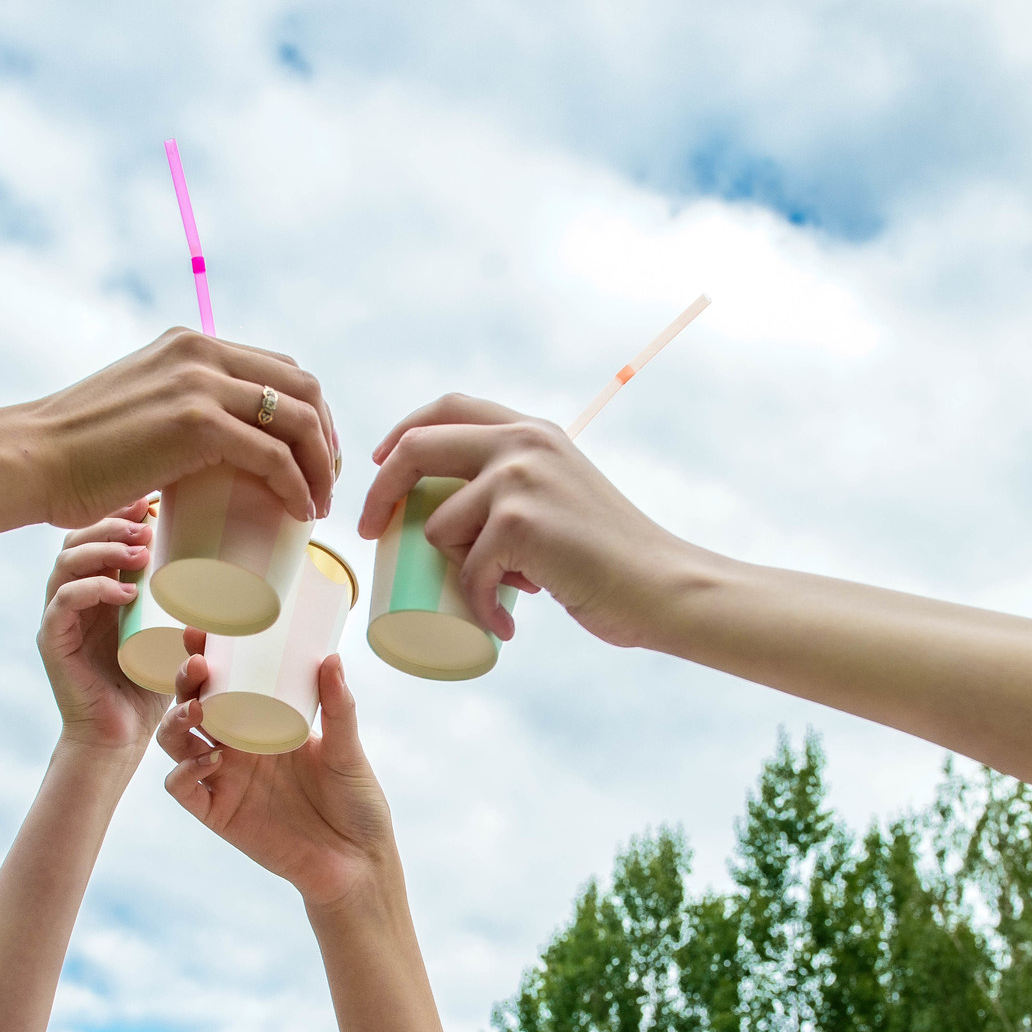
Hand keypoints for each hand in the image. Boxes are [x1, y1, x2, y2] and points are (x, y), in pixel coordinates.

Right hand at [27, 329, 340, 527]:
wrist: (33, 459)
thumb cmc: (78, 450)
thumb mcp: (139, 404)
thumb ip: (177, 405)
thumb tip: (211, 440)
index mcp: (190, 343)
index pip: (279, 368)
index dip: (312, 413)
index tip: (314, 457)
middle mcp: (201, 352)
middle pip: (304, 387)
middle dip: (327, 438)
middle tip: (325, 483)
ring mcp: (200, 384)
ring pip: (300, 419)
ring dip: (321, 466)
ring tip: (317, 505)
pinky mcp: (196, 424)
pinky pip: (274, 455)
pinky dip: (298, 486)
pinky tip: (299, 512)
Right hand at [38, 500, 174, 750]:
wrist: (120, 738)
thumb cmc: (147, 687)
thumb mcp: (169, 635)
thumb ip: (179, 603)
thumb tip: (219, 564)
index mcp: (96, 591)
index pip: (97, 537)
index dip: (119, 515)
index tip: (151, 502)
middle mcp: (72, 599)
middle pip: (76, 540)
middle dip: (111, 525)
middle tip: (146, 525)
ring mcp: (59, 619)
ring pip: (65, 564)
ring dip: (102, 550)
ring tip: (140, 553)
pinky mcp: (53, 642)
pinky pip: (63, 603)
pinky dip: (93, 589)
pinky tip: (126, 592)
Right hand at [155, 654, 398, 909]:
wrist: (357, 863)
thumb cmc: (357, 804)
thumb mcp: (349, 751)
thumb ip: (339, 707)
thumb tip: (332, 658)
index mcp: (264, 723)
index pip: (224, 682)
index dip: (204, 656)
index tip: (199, 631)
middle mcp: (237, 748)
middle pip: (192, 706)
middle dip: (184, 682)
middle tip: (196, 665)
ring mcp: (224, 780)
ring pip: (176, 743)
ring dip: (176, 722)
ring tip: (198, 710)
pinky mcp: (218, 814)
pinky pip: (183, 789)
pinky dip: (186, 771)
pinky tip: (211, 760)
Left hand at [358, 394, 701, 649]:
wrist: (660, 585)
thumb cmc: (609, 556)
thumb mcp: (562, 493)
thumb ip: (520, 486)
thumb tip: (450, 517)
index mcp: (531, 430)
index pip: (447, 408)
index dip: (401, 432)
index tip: (379, 464)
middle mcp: (522, 443)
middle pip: (416, 450)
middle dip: (379, 491)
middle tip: (371, 533)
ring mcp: (519, 480)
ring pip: (439, 526)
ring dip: (456, 570)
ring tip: (503, 593)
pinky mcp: (519, 524)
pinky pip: (468, 572)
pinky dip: (480, 607)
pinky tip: (505, 623)